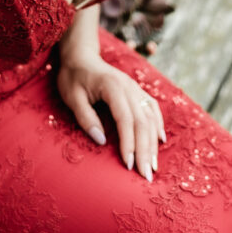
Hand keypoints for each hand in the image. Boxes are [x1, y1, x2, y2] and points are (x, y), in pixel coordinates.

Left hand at [57, 53, 164, 181]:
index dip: (129, 143)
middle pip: (142, 121)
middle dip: (145, 150)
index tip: (129, 165)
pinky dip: (158, 124)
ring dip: (153, 142)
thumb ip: (85, 117)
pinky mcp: (137, 90)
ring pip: (150, 117)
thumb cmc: (73, 77)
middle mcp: (128, 86)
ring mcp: (135, 87)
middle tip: (146, 176)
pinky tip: (160, 140)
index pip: (125, 119)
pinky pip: (152, 107)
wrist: (80, 55)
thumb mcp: (71, 96)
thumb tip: (101, 141)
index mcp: (112, 86)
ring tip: (153, 166)